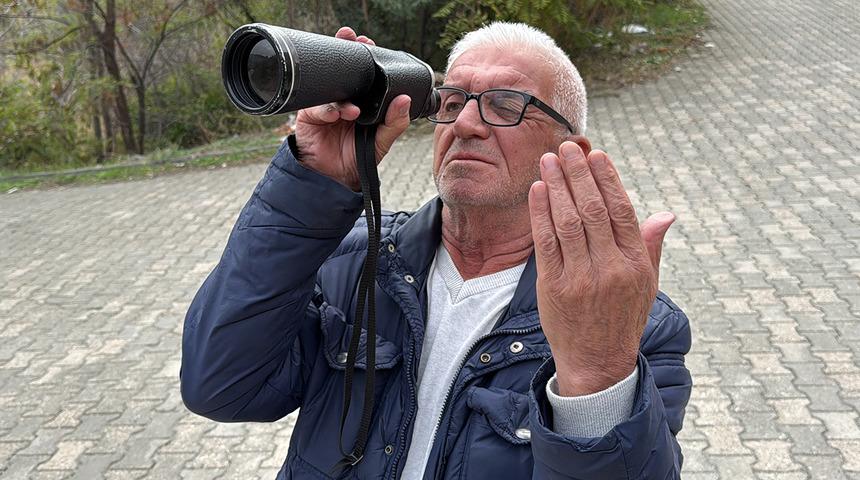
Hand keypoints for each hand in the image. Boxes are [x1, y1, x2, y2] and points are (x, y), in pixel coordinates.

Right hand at [294, 27, 411, 190]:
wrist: (334, 177)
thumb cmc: (358, 157)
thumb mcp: (382, 141)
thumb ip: (395, 123)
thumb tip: (405, 100)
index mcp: (362, 100)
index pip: (362, 73)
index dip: (364, 56)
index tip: (367, 43)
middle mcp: (343, 99)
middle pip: (342, 71)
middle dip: (346, 54)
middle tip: (352, 40)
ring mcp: (325, 105)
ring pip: (330, 88)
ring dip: (340, 90)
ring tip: (352, 110)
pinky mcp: (309, 116)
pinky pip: (316, 108)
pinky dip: (326, 111)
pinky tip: (334, 117)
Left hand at [528, 142, 674, 395]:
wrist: (597, 361)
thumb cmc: (623, 317)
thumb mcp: (647, 285)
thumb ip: (651, 247)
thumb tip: (666, 214)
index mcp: (635, 264)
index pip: (621, 210)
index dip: (608, 179)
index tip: (597, 154)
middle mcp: (609, 268)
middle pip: (592, 209)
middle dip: (578, 173)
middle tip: (567, 147)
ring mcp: (580, 277)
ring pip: (567, 220)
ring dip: (556, 186)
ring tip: (548, 161)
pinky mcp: (553, 286)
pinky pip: (546, 242)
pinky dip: (541, 213)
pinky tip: (537, 190)